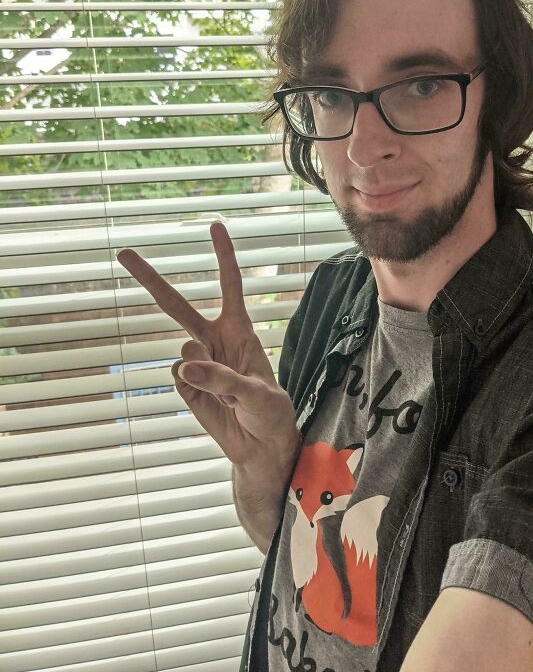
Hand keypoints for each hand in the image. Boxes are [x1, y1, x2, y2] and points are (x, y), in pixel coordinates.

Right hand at [116, 222, 299, 470]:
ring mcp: (197, 362)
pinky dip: (193, 388)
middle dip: (151, 279)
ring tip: (228, 393)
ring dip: (202, 370)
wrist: (260, 446)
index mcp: (239, 330)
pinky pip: (178, 378)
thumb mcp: (256, 393)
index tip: (215, 225)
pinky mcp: (185, 386)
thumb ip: (222, 378)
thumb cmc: (270, 412)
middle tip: (123, 252)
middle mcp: (214, 339)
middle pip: (177, 305)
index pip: (229, 285)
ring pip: (182, 349)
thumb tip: (182, 365)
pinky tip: (213, 402)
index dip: (223, 255)